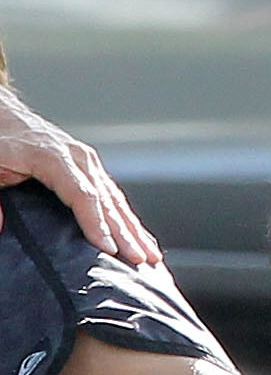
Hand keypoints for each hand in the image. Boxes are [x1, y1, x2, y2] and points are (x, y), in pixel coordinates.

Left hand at [0, 86, 160, 263]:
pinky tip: (141, 237)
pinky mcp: (90, 168)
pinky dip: (128, 219)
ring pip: (116, 200)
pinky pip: (113, 197)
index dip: (96, 223)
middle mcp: (79, 158)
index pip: (82, 195)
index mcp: (54, 157)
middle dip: (126, 233)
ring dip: (135, 229)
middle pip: (107, 201)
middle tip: (141, 260)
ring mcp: (88, 162)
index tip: (109, 249)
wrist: (3, 114)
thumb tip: (0, 225)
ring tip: (151, 256)